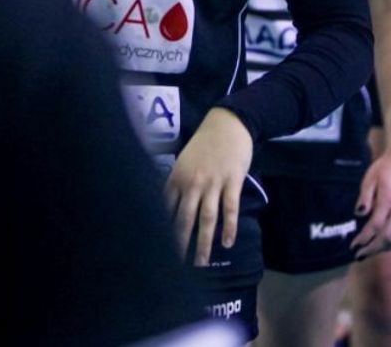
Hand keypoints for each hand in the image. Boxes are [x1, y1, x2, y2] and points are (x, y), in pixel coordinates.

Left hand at [164, 107, 251, 266]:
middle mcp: (193, 182)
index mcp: (177, 177)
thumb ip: (177, 183)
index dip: (161, 229)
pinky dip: (229, 227)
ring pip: (207, 218)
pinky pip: (230, 209)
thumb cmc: (204, 143)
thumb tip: (168, 205)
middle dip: (179, 243)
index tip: (157, 248)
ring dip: (203, 242)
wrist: (228, 124)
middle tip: (176, 266)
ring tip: (201, 262)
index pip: (166, 208)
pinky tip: (227, 243)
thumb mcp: (184, 161)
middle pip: (184, 218)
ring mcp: (213, 183)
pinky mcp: (232, 182)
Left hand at [350, 145, 390, 259]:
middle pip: (387, 237)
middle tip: (358, 254)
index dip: (363, 238)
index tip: (353, 245)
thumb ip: (364, 198)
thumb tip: (358, 214)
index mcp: (388, 201)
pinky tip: (381, 244)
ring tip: (368, 251)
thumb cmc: (383, 170)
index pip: (375, 226)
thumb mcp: (368, 180)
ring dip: (382, 249)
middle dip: (372, 249)